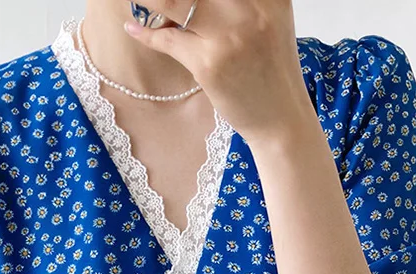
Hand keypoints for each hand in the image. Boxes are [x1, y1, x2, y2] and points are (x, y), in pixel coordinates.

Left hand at [124, 0, 314, 146]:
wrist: (281, 119)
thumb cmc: (269, 71)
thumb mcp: (266, 21)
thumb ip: (236, 2)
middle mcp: (251, 7)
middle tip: (159, 3)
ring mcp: (228, 36)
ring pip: (172, 1)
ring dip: (150, 1)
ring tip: (141, 4)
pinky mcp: (209, 64)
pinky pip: (166, 39)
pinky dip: (145, 33)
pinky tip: (133, 29)